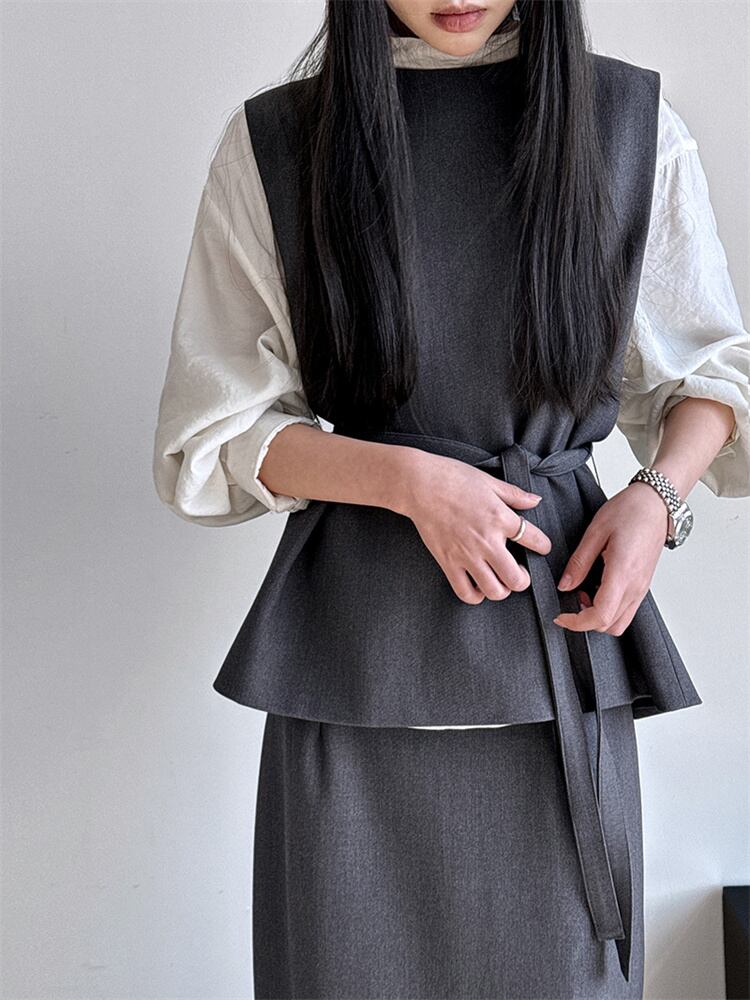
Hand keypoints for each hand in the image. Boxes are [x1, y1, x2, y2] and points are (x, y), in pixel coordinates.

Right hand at [399, 449, 551, 604]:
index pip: (535, 540)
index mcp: (500, 518)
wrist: (418, 485)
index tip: (541, 546)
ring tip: (499, 579)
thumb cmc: (452, 478)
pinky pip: (465, 592)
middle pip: (517, 579)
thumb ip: (514, 495)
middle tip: (519, 571)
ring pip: (495, 591)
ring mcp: (467, 555)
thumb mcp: (489, 481)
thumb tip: (536, 500)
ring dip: (502, 589)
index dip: (543, 546)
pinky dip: (476, 595)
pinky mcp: (448, 562)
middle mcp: (487, 541)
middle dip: (523, 579)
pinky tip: (478, 585)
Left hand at [553, 481, 669, 634]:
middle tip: (570, 600)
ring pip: (619, 622)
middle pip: (609, 626)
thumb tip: (564, 586)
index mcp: (623, 573)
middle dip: (584, 621)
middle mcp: (636, 586)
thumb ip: (579, 562)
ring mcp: (642, 588)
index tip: (561, 616)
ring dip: (598, 617)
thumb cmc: (630, 511)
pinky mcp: (643, 585)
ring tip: (584, 593)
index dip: (576, 622)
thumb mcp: (595, 532)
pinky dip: (609, 609)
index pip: (600, 616)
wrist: (656, 503)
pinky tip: (597, 588)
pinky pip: (626, 610)